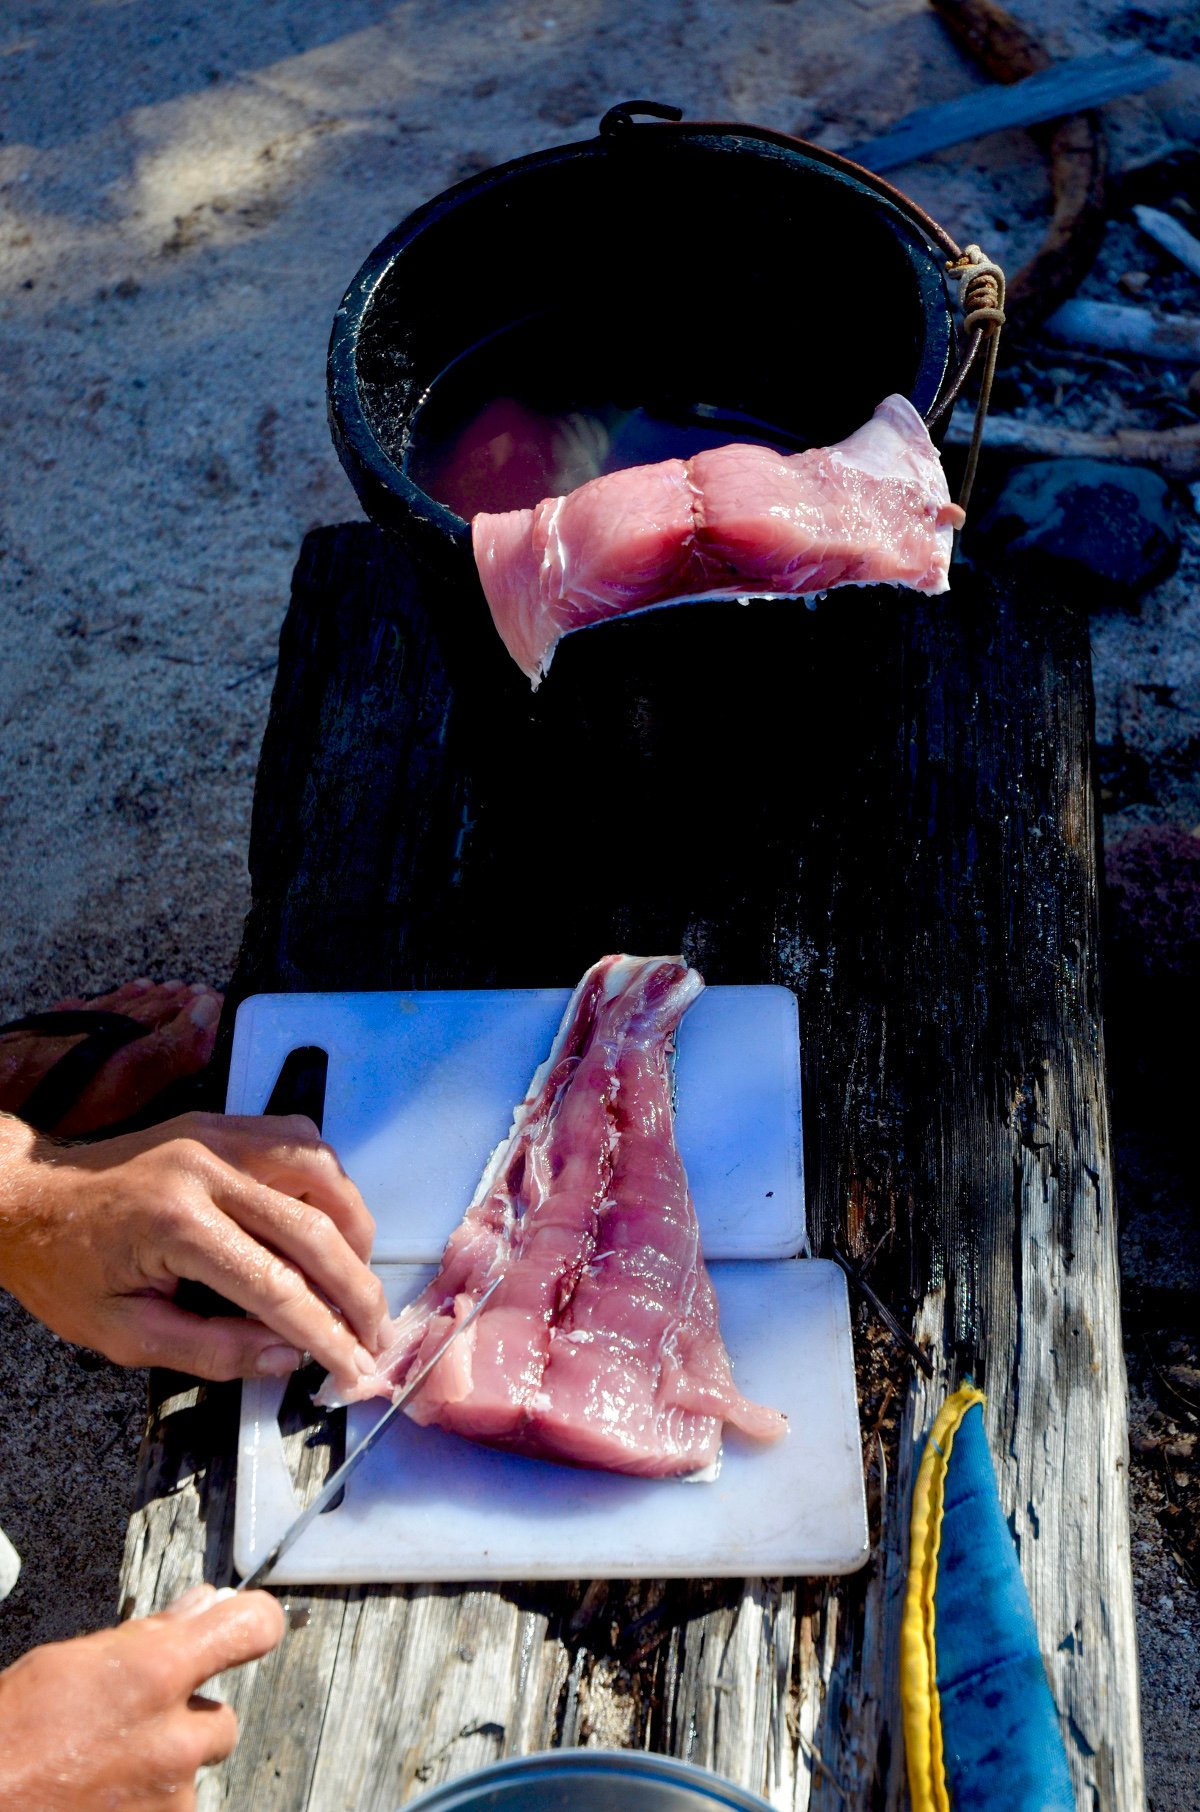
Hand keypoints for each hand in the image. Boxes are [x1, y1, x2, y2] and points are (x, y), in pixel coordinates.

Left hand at [0, 1110, 388, 1392]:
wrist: (26, 1197)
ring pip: (320, 1169)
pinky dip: (328, 1183)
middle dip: (356, 1291)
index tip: (357, 1368)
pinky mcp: (220, 1124)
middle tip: (375, 1334)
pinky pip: (297, 1140)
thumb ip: (211, 1351)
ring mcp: (217, 1136)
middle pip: (313, 1229)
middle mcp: (205, 1170)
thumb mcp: (123, 1334)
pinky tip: (327, 1222)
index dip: (326, 1334)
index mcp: (176, 1226)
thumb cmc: (64, 1268)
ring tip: (356, 1277)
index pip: (277, 1287)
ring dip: (353, 1227)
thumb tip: (287, 1357)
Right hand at [0, 1584, 282, 1809]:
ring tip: (102, 1769)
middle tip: (133, 1726)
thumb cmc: (9, 1734)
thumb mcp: (70, 1662)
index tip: (248, 1625)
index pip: (251, 1629)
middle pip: (222, 1719)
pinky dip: (143, 1805)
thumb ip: (147, 1637)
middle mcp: (174, 1741)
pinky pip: (169, 1810)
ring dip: (163, 1768)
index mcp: (155, 1675)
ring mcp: (169, 1799)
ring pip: (192, 1773)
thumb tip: (202, 1605)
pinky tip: (97, 1797)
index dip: (253, 1622)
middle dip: (187, 1720)